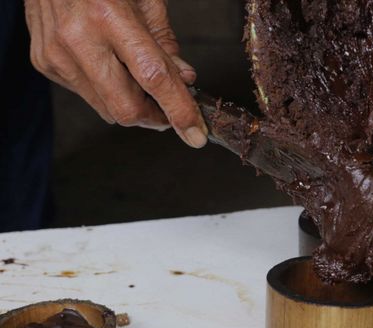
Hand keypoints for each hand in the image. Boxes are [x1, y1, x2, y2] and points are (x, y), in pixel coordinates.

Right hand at [24, 0, 207, 147]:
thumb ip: (165, 42)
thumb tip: (184, 81)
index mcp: (110, 16)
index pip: (154, 78)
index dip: (179, 111)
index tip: (195, 134)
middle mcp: (79, 38)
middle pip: (126, 108)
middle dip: (155, 117)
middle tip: (169, 110)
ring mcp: (57, 53)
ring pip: (106, 108)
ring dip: (131, 103)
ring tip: (135, 76)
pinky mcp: (44, 62)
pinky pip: (87, 95)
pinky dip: (106, 90)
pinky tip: (106, 63)